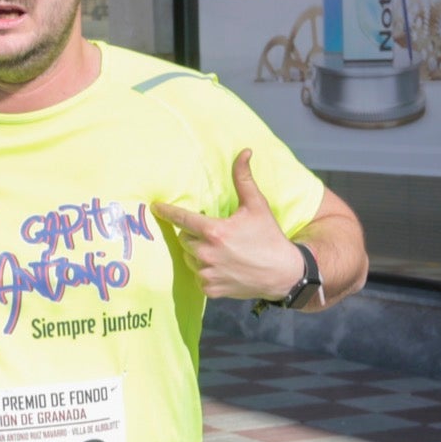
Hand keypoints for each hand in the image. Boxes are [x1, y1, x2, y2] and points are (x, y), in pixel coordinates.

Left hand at [151, 149, 304, 300]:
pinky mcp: (210, 289)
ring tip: (221, 252)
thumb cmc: (269, 237)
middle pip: (184, 239)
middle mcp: (206, 253)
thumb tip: (245, 152)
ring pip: (189, 258)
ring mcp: (207, 273)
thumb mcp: (257, 206)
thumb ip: (244, 179)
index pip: (181, 218)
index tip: (155, 208)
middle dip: (194, 235)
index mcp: (214, 231)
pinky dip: (206, 272)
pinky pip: (198, 277)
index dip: (167, 212)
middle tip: (214, 235)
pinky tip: (224, 268)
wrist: (284, 273)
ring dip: (198, 253)